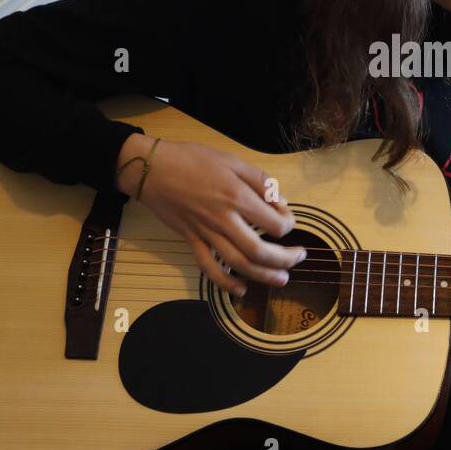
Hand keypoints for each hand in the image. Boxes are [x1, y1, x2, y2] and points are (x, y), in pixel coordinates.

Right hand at [117, 134, 304, 295]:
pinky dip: (225, 283)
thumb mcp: (232, 160)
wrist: (152, 169)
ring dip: (263, 276)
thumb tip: (280, 202)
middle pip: (258, 251)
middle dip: (284, 259)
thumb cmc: (192, 160)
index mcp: (236, 196)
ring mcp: (205, 233)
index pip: (273, 222)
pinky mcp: (191, 240)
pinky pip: (209, 267)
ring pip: (237, 264)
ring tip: (282, 279)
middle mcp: (222, 219)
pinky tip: (240, 290)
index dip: (288, 225)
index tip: (289, 221)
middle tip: (298, 258)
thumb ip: (260, 181)